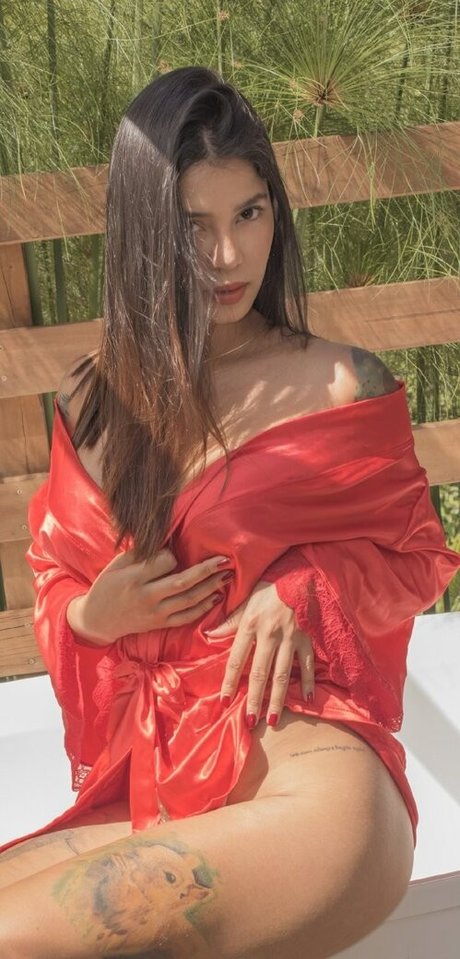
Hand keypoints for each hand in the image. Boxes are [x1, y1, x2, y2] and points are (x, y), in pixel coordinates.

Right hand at [66, 549, 233, 645]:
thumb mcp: (115, 565)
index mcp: (134, 579)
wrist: (97, 620)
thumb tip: (166, 539)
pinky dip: (203, 607)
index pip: (164, 563)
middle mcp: (147, 597)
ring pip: (189, 600)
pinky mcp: (160, 625)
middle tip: (226, 560)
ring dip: (211, 587)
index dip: (172, 555)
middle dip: (207, 570)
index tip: (172, 552)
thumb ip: (139, 553)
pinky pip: (187, 617)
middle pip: (183, 582)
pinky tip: (215, 596)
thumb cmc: (107, 587)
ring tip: (226, 575)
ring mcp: (155, 613)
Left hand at [205, 580, 314, 726]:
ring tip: (273, 720)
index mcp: (251, 625)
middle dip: (254, 699)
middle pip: (260, 673)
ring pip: (283, 674)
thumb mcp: (246, 601)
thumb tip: (210, 635)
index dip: (229, 681)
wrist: (301, 574)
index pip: (237, 659)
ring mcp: (290, 638)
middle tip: (250, 721)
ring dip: (278, 699)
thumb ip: (230, 622)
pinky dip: (308, 683)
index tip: (224, 700)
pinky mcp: (307, 639)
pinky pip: (307, 664)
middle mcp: (270, 634)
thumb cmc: (270, 588)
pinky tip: (307, 700)